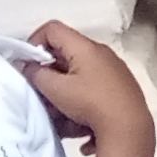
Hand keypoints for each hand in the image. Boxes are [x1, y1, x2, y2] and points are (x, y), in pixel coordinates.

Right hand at [23, 23, 150, 155]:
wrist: (129, 128)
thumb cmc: (91, 103)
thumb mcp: (56, 89)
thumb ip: (36, 74)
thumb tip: (28, 65)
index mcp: (86, 47)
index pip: (53, 29)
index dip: (33, 42)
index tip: (26, 64)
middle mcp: (101, 53)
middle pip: (65, 53)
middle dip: (47, 71)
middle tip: (39, 90)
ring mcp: (113, 70)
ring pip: (77, 73)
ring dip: (61, 89)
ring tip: (56, 111)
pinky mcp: (119, 86)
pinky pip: (91, 86)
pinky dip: (78, 98)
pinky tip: (75, 121)